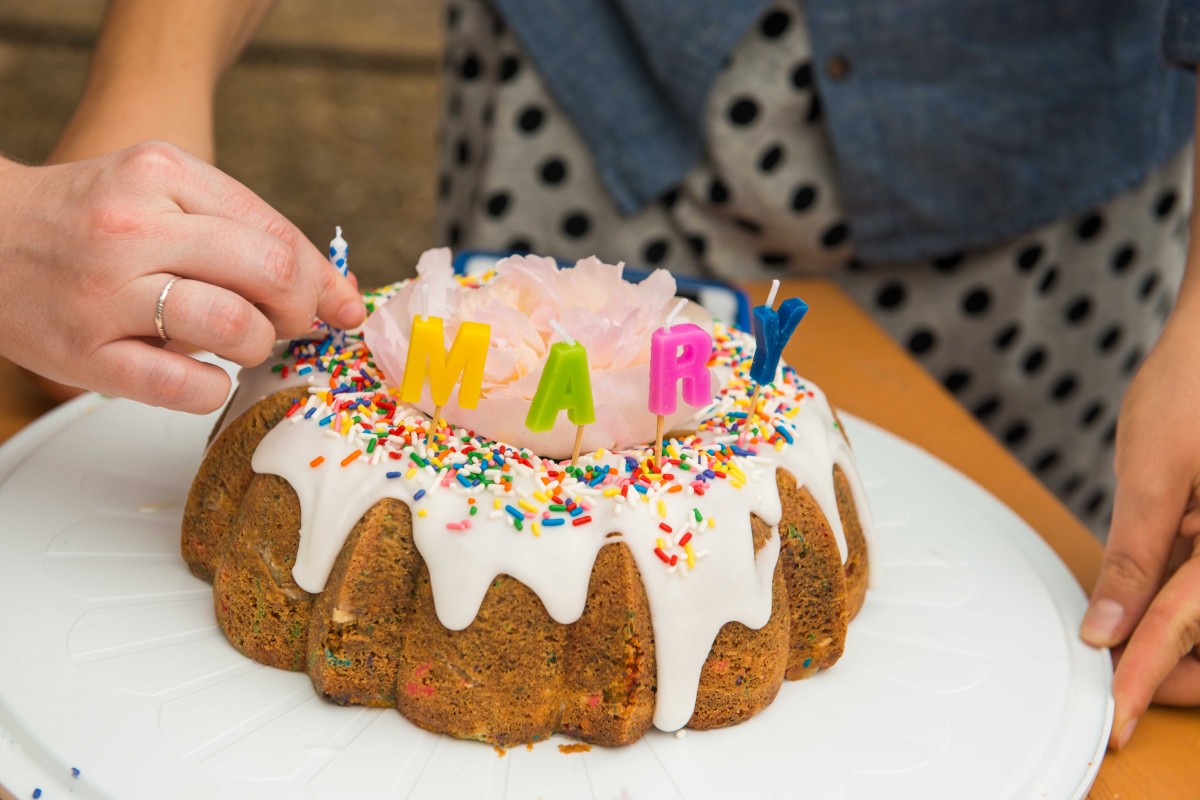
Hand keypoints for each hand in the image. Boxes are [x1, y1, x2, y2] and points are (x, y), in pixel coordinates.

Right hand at [0, 141, 364, 412]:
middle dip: (300, 310)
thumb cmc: (89, 219)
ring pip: (234, 327)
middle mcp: (134, 228)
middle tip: (289, 323)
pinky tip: (197, 370)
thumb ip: (246, 230)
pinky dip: (211, 386)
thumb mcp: (163, 193)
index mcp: (162, 175)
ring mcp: (106, 293)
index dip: (323, 280)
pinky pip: (186, 386)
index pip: (277, 234)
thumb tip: (336, 292)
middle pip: (270, 275)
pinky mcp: (86, 355)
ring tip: (236, 341)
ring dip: (256, 344)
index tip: (341, 305)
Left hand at [1080, 307, 1199, 748]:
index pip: (1184, 624)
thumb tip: (1107, 627)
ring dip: (1176, 628)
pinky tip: (1152, 587)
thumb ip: (1134, 556)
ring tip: (1131, 641)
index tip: (1118, 718)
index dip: (1149, 679)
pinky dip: (1181, 590)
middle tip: (1122, 681)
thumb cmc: (1195, 385)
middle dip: (1174, 662)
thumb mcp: (1152, 472)